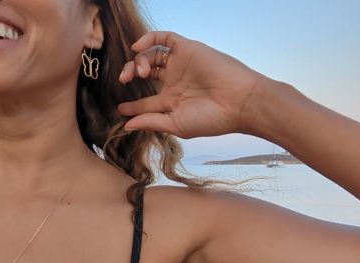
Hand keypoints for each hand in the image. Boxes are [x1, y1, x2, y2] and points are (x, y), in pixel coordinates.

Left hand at [117, 31, 269, 138]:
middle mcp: (174, 81)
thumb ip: (150, 121)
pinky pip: (164, 38)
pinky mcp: (187, 49)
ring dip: (138, 60)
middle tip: (124, 80)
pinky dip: (148, 38)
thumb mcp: (175, 123)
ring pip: (151, 54)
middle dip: (129, 73)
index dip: (131, 105)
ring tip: (140, 73)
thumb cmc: (211, 118)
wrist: (239, 102)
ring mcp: (180, 64)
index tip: (120, 109)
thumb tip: (127, 126)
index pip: (145, 101)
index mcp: (172, 101)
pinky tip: (137, 47)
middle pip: (144, 72)